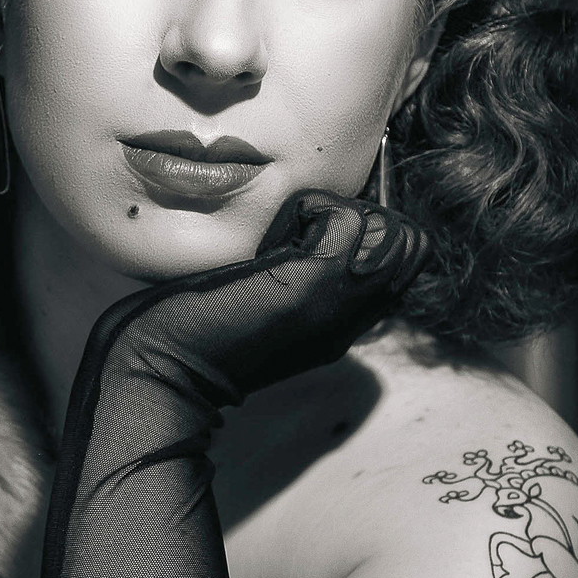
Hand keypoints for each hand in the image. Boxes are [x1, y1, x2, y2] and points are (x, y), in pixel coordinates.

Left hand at [76, 193, 430, 423]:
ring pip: (389, 225)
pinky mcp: (323, 282)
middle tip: (298, 242)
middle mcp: (357, 313)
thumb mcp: (271, 299)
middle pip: (411, 242)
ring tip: (284, 245)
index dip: (367, 233)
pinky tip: (269, 249)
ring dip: (333, 215)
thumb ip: (308, 271)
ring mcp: (345, 299)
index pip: (404, 256)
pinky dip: (303, 214)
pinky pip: (345, 214)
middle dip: (360, 220)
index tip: (304, 243)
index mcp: (347, 317)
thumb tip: (317, 221)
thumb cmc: (197, 327)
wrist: (166, 364)